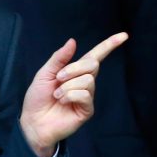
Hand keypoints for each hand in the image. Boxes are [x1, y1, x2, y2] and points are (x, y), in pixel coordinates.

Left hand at [20, 32, 128, 156]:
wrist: (33, 121)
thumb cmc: (38, 98)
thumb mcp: (45, 73)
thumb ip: (59, 58)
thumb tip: (73, 41)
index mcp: (76, 71)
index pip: (96, 55)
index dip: (109, 45)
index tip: (124, 35)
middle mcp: (84, 82)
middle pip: (92, 64)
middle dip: (73, 69)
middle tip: (58, 79)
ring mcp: (87, 96)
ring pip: (87, 80)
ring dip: (68, 86)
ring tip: (57, 95)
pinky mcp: (87, 109)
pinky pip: (85, 94)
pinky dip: (70, 95)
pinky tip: (63, 102)